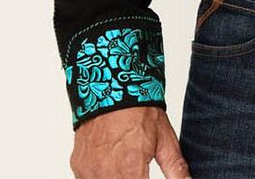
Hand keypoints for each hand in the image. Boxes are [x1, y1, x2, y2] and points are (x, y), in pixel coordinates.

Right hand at [70, 106, 190, 178]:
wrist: (113, 86)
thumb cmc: (140, 110)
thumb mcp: (165, 138)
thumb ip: (176, 168)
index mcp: (131, 169)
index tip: (147, 177)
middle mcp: (106, 174)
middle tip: (138, 170)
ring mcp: (89, 171)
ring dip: (117, 178)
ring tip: (126, 164)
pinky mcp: (78, 167)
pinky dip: (101, 176)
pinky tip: (111, 163)